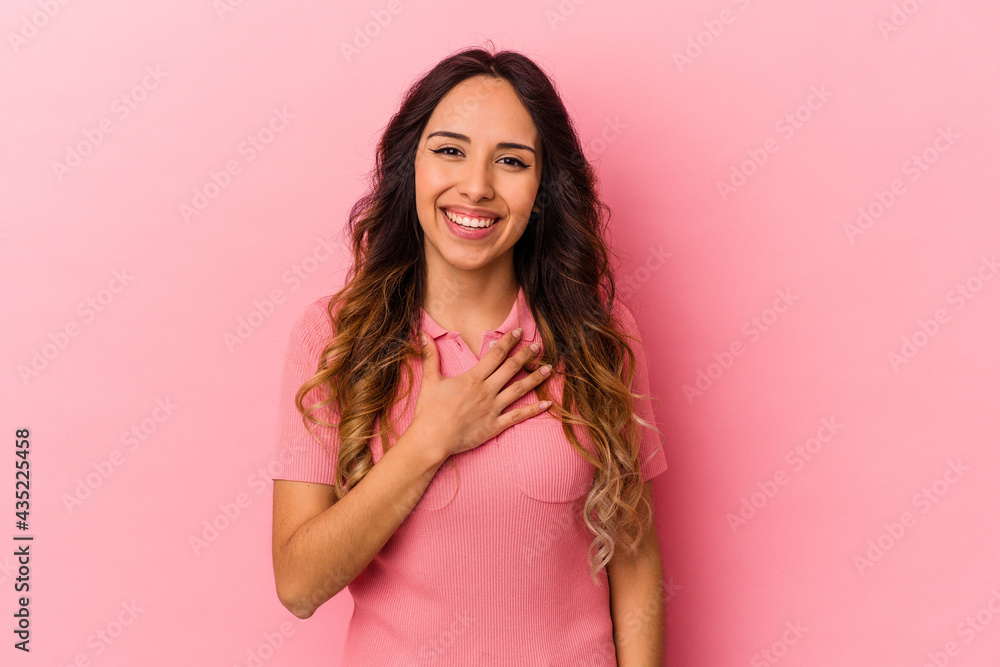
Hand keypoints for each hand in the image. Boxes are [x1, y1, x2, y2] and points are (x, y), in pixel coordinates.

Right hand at [411, 328, 553, 457]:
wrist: (431, 439)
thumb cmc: (429, 411)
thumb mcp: (429, 380)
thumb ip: (430, 356)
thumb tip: (423, 335)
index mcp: (472, 378)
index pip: (495, 355)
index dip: (508, 342)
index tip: (518, 332)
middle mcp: (486, 391)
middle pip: (511, 368)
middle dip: (526, 355)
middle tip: (538, 346)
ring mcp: (492, 408)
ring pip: (519, 390)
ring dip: (535, 378)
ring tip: (548, 369)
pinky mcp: (495, 426)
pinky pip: (518, 416)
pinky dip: (533, 410)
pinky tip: (546, 403)